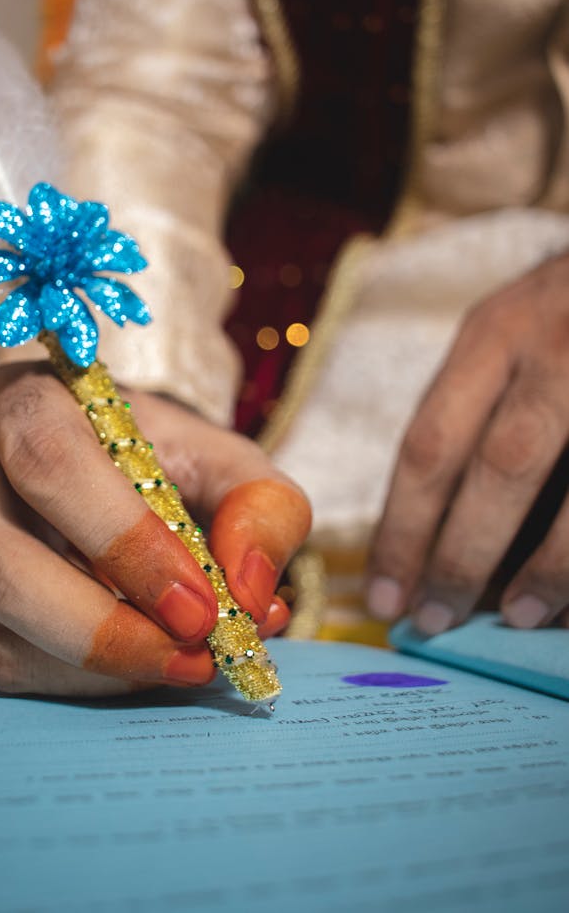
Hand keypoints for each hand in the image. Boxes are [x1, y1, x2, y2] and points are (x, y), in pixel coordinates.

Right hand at [0, 362, 309, 695]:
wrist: (120, 470)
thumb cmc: (170, 458)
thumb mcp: (231, 461)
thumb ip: (262, 508)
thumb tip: (250, 595)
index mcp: (31, 404)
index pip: (53, 465)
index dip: (123, 541)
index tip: (201, 604)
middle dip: (104, 627)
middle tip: (196, 652)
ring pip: (5, 626)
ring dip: (107, 664)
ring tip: (192, 660)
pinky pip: (15, 663)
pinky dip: (95, 680)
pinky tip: (151, 659)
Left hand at [366, 252, 568, 633]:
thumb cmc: (564, 313)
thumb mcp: (510, 330)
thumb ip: (474, 405)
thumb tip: (433, 530)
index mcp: (494, 334)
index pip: (430, 443)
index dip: (402, 529)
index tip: (383, 593)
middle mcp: (552, 349)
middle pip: (498, 468)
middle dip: (461, 556)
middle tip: (433, 620)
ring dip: (545, 568)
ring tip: (514, 617)